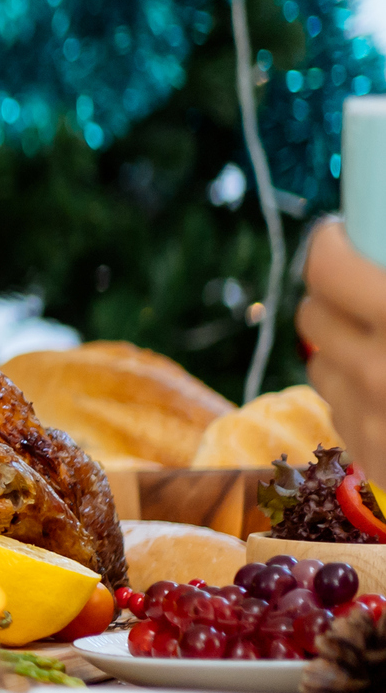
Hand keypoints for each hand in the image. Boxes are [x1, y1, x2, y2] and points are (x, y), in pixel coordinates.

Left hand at [301, 220, 385, 473]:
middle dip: (332, 292)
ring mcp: (373, 422)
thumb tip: (381, 240)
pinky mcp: (375, 458)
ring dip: (341, 343)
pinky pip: (340, 407)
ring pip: (319, 361)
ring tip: (382, 335)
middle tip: (362, 282)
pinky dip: (358, 390)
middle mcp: (382, 373)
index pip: (328, 269)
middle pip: (312, 313)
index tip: (342, 234)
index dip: (332, 244)